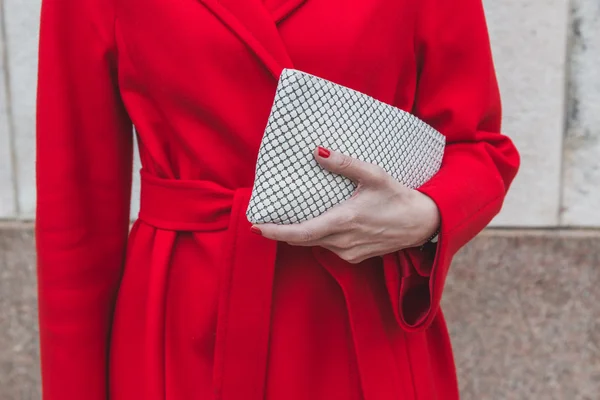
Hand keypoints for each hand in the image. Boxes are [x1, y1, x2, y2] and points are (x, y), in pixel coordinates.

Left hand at [252, 147, 440, 263]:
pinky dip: (319, 237)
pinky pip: (329, 248)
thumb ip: (345, 163)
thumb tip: (317, 151)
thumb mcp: (374, 174)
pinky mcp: (356, 257)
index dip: (275, 232)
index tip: (256, 227)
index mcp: (343, 222)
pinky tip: (322, 223)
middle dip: (282, 231)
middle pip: (302, 240)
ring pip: (315, 244)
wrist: (423, 224)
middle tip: (265, 220)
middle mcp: (343, 242)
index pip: (300, 233)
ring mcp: (349, 252)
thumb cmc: (399, 197)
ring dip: (301, 233)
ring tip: (292, 217)